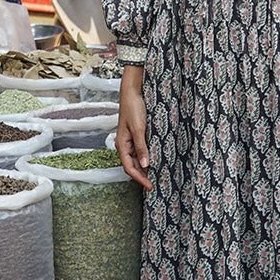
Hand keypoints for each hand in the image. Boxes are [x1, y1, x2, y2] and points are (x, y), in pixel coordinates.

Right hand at [116, 64, 151, 189]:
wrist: (132, 93)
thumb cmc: (133, 109)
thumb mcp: (139, 128)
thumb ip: (142, 147)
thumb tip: (145, 165)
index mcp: (122, 145)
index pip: (129, 168)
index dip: (139, 178)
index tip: (150, 186)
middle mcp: (125, 145)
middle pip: (133, 165)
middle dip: (143, 175)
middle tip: (156, 184)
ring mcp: (130, 140)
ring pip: (137, 159)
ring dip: (145, 167)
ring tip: (157, 175)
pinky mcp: (137, 135)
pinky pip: (141, 150)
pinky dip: (147, 157)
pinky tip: (156, 160)